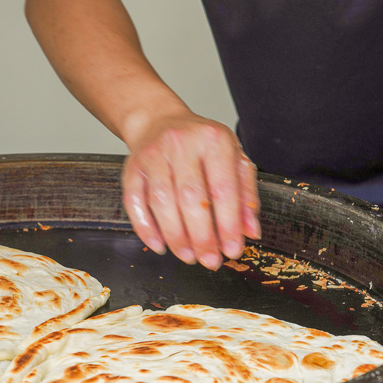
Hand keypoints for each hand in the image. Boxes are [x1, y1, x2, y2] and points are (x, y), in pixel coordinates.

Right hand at [121, 113, 260, 270]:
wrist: (159, 121)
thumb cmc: (201, 146)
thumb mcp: (233, 160)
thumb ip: (245, 195)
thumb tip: (250, 232)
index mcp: (214, 140)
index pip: (223, 189)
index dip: (228, 224)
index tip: (232, 250)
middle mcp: (182, 143)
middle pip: (190, 198)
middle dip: (201, 236)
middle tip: (209, 261)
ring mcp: (153, 154)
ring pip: (161, 202)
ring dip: (175, 236)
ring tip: (188, 256)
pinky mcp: (131, 167)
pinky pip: (135, 202)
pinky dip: (145, 228)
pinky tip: (159, 245)